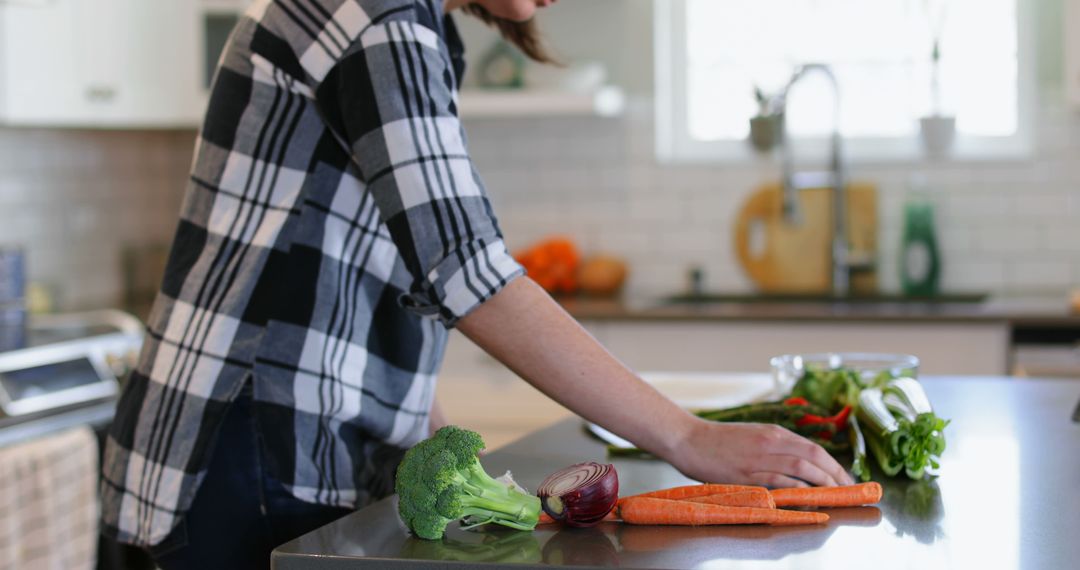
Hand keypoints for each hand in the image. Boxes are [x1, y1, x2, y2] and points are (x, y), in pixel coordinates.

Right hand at [668, 418, 854, 487]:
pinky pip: (779, 481)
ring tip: (834, 496)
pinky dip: (796, 489)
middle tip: (846, 490)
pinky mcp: (746, 473)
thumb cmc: (717, 441)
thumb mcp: (751, 436)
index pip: (813, 448)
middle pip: (813, 456)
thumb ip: (773, 447)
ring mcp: (759, 458)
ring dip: (822, 482)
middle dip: (835, 474)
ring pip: (801, 467)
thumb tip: (798, 464)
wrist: (688, 439)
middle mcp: (770, 442)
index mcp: (772, 432)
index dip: (833, 464)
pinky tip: (807, 498)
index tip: (844, 478)